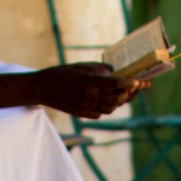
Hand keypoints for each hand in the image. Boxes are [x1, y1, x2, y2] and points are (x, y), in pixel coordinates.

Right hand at [0, 63, 149, 117]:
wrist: (42, 89)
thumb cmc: (62, 73)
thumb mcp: (81, 66)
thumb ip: (99, 69)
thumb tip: (114, 72)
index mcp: (89, 82)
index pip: (115, 84)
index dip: (129, 83)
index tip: (138, 80)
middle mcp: (89, 96)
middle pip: (117, 98)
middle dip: (130, 93)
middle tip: (138, 87)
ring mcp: (86, 107)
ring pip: (112, 108)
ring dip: (121, 101)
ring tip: (126, 94)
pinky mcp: (83, 114)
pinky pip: (102, 113)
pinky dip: (109, 107)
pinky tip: (110, 100)